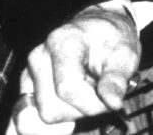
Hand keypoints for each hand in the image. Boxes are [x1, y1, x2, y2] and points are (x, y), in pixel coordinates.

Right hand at [8, 2, 140, 134]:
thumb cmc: (112, 38)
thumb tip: (113, 103)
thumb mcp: (126, 52)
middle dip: (82, 110)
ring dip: (70, 114)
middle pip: (52, 109)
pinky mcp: (27, 89)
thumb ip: (117, 78)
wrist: (99, 28)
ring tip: (85, 94)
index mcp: (62, 42)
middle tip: (99, 94)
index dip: (93, 103)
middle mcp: (38, 58)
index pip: (68, 89)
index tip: (111, 98)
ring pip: (43, 117)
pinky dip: (45, 126)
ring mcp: (29, 75)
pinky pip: (26, 121)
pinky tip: (67, 117)